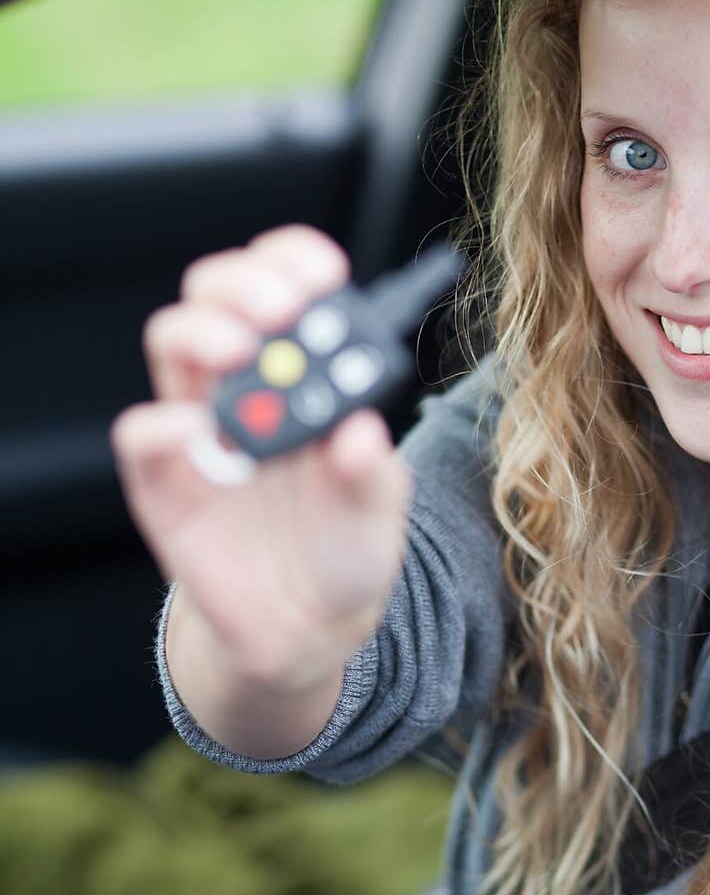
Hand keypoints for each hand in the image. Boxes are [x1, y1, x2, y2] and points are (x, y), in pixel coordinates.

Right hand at [111, 225, 412, 689]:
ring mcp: (200, 429)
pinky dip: (164, 425)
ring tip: (240, 352)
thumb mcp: (380, 514)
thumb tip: (361, 432)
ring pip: (173, 342)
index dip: (295, 263)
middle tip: (279, 307)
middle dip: (244, 284)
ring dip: (204, 332)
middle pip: (218, 297)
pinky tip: (199, 435)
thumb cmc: (346, 552)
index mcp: (305, 376)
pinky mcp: (164, 481)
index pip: (286, 287)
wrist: (306, 630)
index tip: (321, 272)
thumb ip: (375, 475)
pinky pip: (144, 434)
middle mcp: (246, 388)